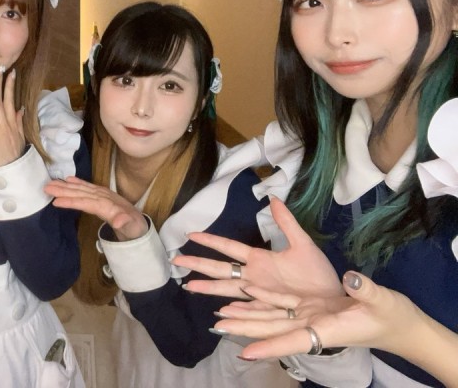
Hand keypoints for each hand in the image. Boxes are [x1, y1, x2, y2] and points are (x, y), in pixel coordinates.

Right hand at [45, 176, 148, 240]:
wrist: (140, 223)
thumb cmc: (135, 228)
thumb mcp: (132, 228)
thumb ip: (126, 223)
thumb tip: (118, 220)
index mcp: (109, 205)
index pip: (87, 202)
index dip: (72, 201)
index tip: (56, 201)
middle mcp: (104, 197)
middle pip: (82, 192)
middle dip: (64, 190)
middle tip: (46, 187)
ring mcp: (103, 194)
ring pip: (82, 189)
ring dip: (66, 186)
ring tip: (51, 183)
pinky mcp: (102, 195)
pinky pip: (87, 187)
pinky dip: (78, 183)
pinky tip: (69, 180)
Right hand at [177, 197, 341, 299]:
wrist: (336, 300)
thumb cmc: (319, 274)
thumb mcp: (303, 244)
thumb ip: (286, 223)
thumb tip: (274, 198)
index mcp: (260, 259)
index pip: (230, 247)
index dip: (211, 241)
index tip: (191, 234)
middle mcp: (254, 277)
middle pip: (221, 269)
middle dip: (199, 264)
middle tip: (176, 259)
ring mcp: (258, 294)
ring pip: (227, 289)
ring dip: (208, 288)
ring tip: (188, 286)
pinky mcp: (267, 310)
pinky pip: (245, 309)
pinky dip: (231, 310)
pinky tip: (217, 313)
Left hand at [216, 272, 426, 359]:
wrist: (401, 325)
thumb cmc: (394, 317)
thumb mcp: (382, 301)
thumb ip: (365, 290)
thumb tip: (351, 277)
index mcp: (327, 330)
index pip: (293, 341)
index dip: (269, 347)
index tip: (245, 353)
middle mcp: (313, 326)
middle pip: (273, 329)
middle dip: (246, 328)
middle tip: (217, 326)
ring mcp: (311, 316)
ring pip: (273, 316)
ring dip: (248, 315)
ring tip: (221, 313)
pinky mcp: (313, 307)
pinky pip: (282, 303)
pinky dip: (263, 299)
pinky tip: (246, 293)